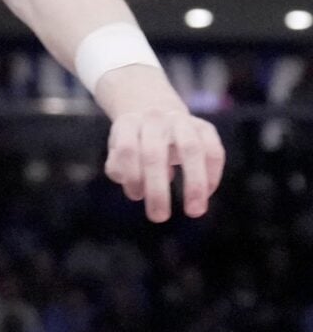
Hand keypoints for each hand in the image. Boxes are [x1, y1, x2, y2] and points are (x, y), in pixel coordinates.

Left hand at [101, 76, 224, 221]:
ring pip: (192, 149)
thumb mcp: (117, 152)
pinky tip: (207, 195)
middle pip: (154, 154)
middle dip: (156, 189)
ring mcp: (182, 120)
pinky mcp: (206, 127)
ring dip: (195, 183)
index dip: (131, 175)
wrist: (155, 113)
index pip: (126, 149)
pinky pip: (214, 151)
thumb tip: (138, 191)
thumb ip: (119, 170)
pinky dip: (213, 175)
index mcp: (128, 123)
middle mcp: (155, 119)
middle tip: (159, 218)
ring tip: (195, 212)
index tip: (136, 197)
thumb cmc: (134, 143)